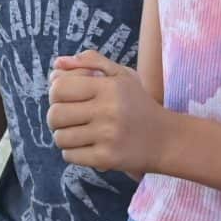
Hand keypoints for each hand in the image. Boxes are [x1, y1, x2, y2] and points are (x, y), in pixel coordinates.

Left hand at [46, 51, 162, 174]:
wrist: (165, 139)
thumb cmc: (138, 104)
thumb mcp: (122, 75)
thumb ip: (90, 61)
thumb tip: (56, 64)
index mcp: (109, 87)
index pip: (59, 88)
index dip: (55, 94)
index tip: (66, 99)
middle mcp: (108, 110)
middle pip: (55, 115)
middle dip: (56, 118)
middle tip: (68, 119)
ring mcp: (107, 136)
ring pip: (60, 137)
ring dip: (64, 136)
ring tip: (80, 133)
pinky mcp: (107, 158)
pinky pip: (69, 156)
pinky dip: (73, 152)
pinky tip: (87, 146)